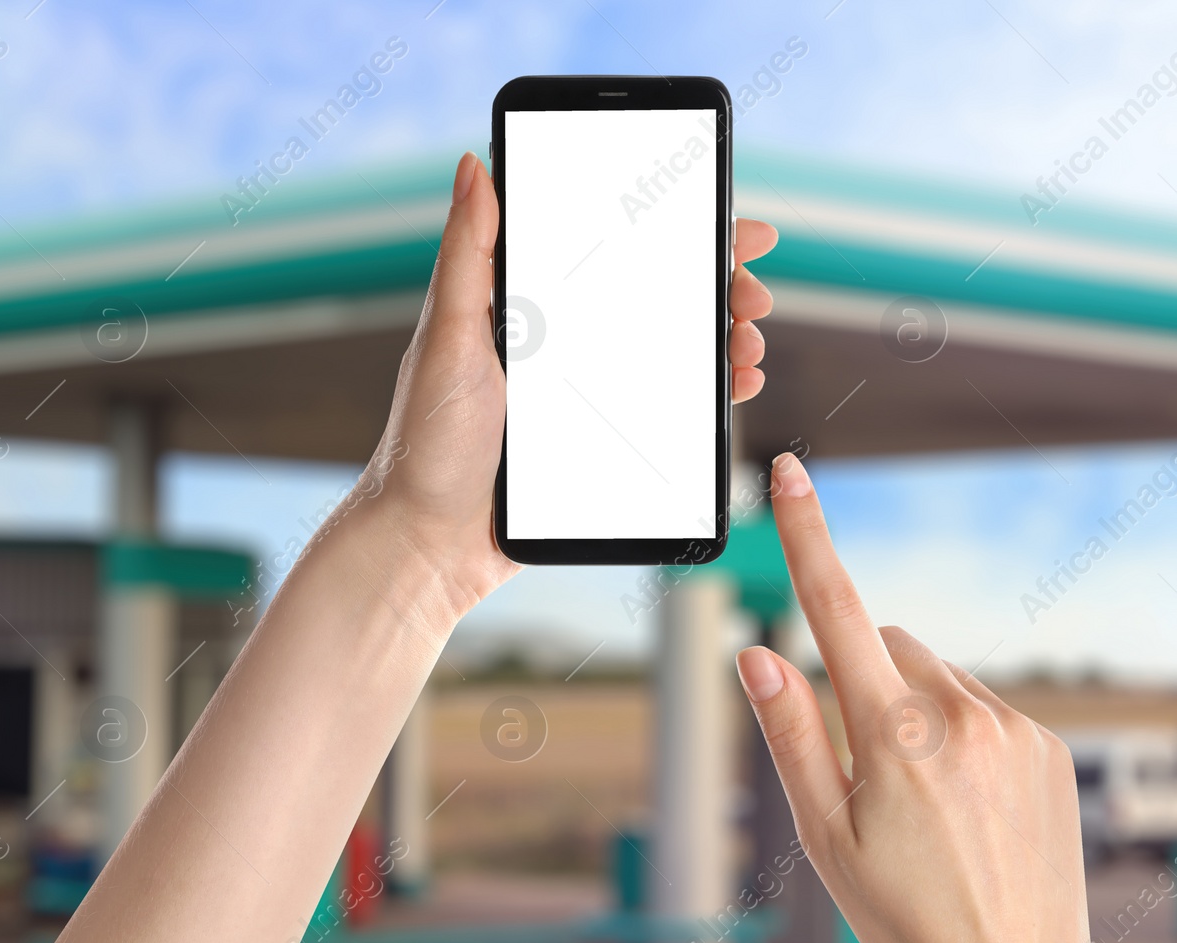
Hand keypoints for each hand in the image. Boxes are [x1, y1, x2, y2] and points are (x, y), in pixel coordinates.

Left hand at [362, 151, 778, 618]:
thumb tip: (472, 164)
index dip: (679, 230)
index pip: (615, 250)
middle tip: (753, 296)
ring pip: (673, 353)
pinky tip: (735, 387)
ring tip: (748, 345)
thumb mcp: (447, 338)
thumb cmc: (424, 442)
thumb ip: (468, 254)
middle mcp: (565, 344)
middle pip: (659, 298)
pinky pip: (668, 411)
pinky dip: (708, 394)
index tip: (734, 226)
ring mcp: (588, 395)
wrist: (429, 544)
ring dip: (722, 341)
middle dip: (719, 289)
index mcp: (528, 306)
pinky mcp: (601, 444)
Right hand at [736, 453, 1110, 942]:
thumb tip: (757, 653)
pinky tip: (970, 809)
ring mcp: (1015, 729)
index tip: (793, 474)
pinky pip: (988, 708)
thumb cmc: (904, 919)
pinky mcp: (1051, 747)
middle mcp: (961, 716)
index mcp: (893, 736)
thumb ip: (790, 733)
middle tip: (870, 775)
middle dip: (868, 683)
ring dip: (919, 713)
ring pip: (940, 679)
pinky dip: (966, 736)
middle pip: (890, 647)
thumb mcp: (824, 837)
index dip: (807, 535)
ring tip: (929, 806)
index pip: (835, 610)